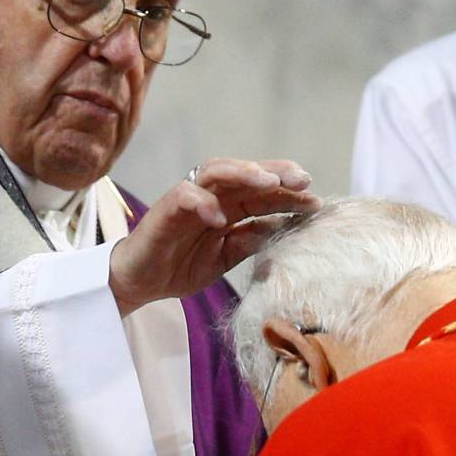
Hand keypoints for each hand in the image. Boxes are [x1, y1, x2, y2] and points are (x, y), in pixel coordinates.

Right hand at [109, 159, 319, 316]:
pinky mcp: (165, 209)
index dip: (290, 195)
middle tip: (303, 180)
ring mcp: (188, 199)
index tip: (316, 202)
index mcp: (229, 207)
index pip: (263, 193)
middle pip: (246, 174)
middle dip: (276, 174)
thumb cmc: (180, 266)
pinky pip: (185, 196)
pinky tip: (220, 218)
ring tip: (268, 182)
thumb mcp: (225, 258)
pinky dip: (203, 202)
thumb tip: (283, 228)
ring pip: (218, 172)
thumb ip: (250, 241)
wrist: (139, 283)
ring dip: (244, 173)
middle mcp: (212, 196)